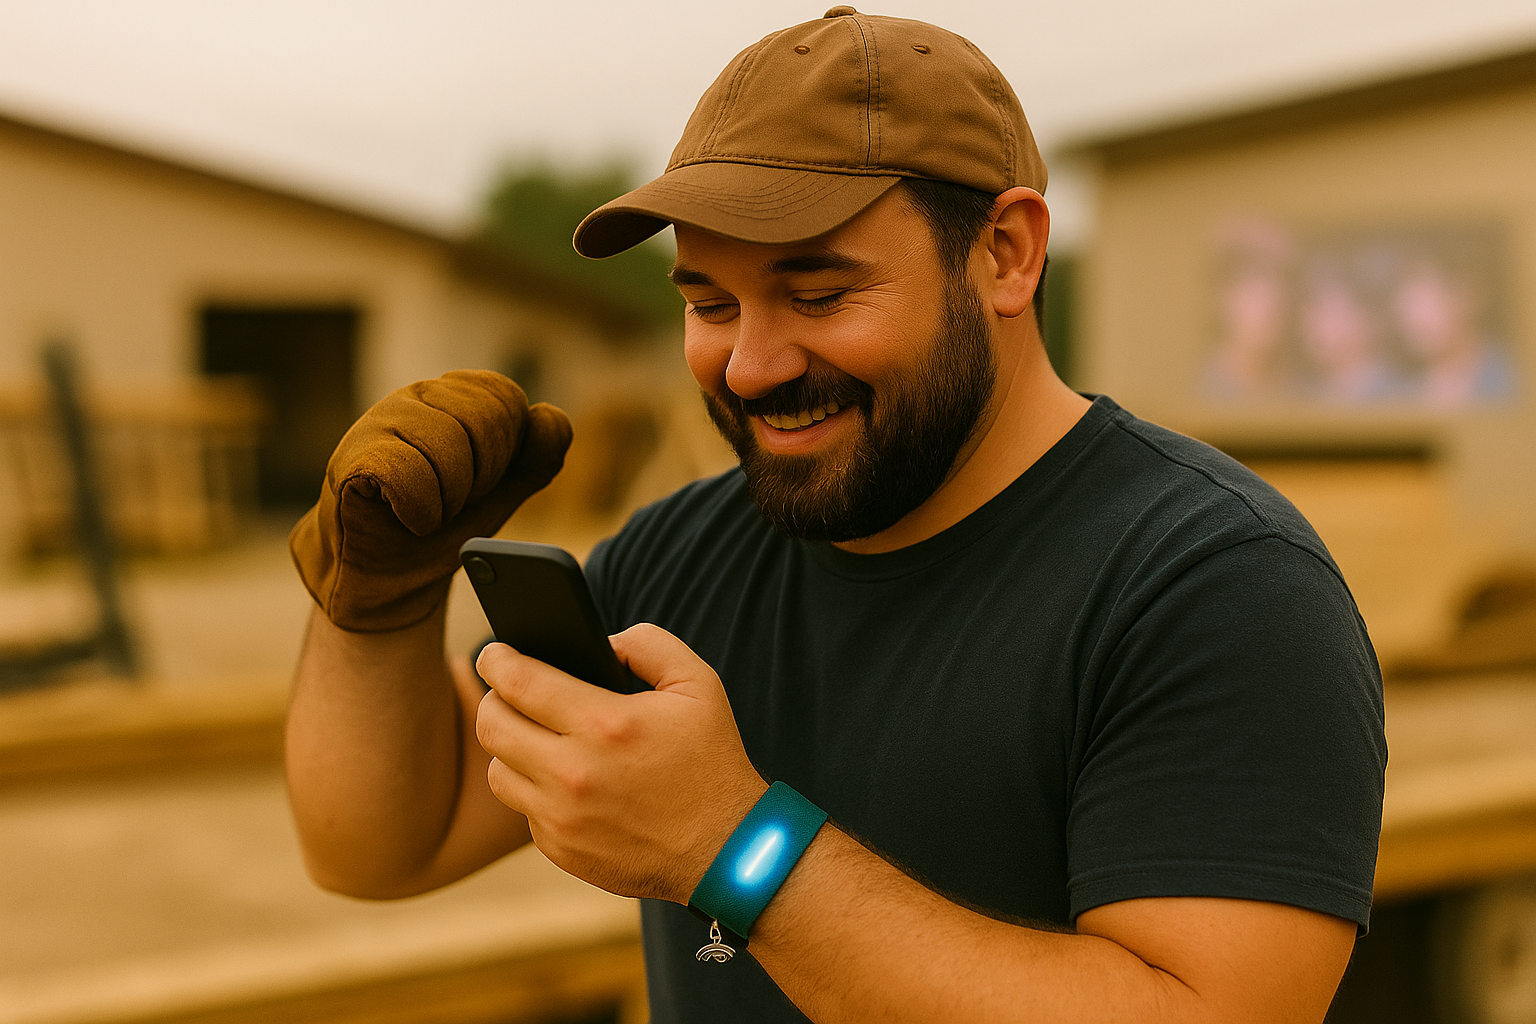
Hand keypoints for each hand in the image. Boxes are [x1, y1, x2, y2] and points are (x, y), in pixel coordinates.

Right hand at [289, 371, 571, 631]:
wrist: (389, 576)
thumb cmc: (443, 524)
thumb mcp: (503, 491)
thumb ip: (537, 457)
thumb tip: (549, 415)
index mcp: (458, 394)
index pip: (506, 399)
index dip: (504, 454)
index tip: (480, 482)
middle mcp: (418, 395)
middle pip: (483, 420)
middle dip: (481, 477)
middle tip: (453, 501)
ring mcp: (380, 422)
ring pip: (447, 446)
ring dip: (450, 498)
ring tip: (429, 511)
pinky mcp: (351, 459)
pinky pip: (407, 474)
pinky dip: (420, 511)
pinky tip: (408, 519)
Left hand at [474, 624, 767, 902]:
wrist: (726, 850)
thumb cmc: (711, 762)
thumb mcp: (698, 685)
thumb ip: (648, 645)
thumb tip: (603, 643)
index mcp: (604, 724)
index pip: (518, 681)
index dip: (496, 660)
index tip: (494, 653)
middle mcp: (573, 773)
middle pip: (492, 725)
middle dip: (493, 699)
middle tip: (508, 692)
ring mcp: (562, 817)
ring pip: (497, 771)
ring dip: (511, 749)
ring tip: (537, 738)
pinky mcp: (561, 849)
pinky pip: (525, 811)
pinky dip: (538, 793)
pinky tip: (568, 784)